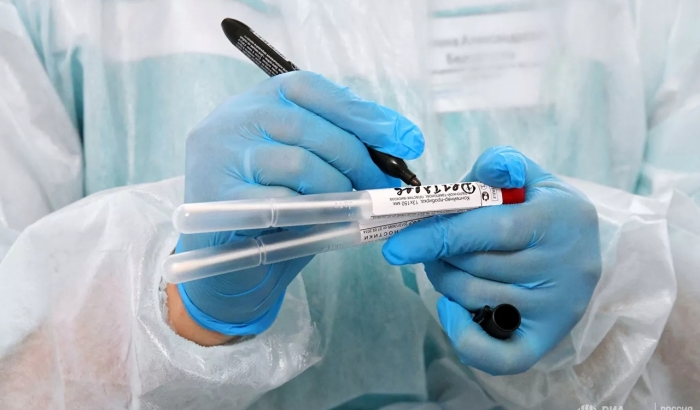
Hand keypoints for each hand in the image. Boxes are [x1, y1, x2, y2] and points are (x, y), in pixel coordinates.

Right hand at [174, 71, 423, 336]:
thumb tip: (398, 142)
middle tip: (384, 185)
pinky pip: (283, 204)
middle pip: (309, 126)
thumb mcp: (306, 167)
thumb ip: (336, 145)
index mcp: (255, 102)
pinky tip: (331, 223)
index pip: (310, 88)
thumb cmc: (276, 213)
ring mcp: (219, 159)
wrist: (228, 269)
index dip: (362, 112)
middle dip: (359, 158)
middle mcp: (231, 121)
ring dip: (339, 189)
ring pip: (300, 163)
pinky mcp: (218, 201)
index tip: (405, 139)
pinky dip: (316, 215)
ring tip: (356, 207)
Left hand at [382, 146, 600, 374]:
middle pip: (474, 267)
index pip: (488, 231)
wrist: (585, 247)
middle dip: (438, 256)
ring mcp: (558, 307)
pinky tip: (452, 309)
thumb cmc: (543, 207)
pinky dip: (463, 336)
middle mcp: (563, 267)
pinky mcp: (549, 337)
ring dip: (446, 282)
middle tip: (428, 245)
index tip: (396, 247)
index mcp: (556, 219)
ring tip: (446, 266)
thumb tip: (484, 172)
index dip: (436, 238)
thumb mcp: (531, 176)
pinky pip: (500, 356)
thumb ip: (502, 164)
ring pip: (475, 299)